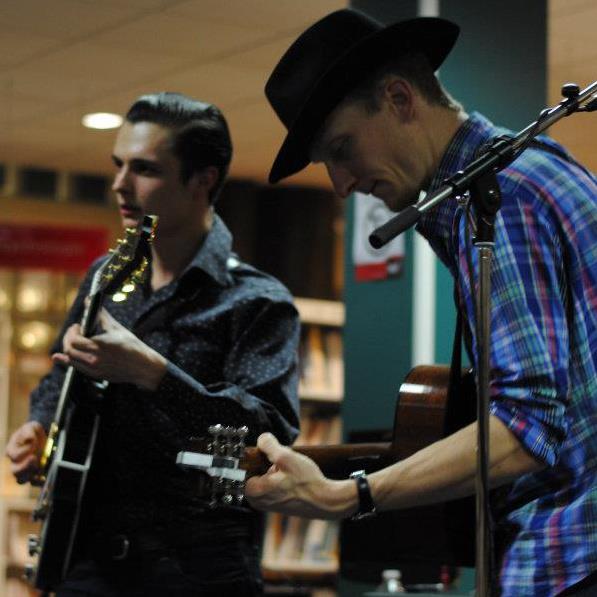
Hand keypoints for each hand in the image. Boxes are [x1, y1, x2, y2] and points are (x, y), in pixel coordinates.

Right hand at [5, 421, 46, 483]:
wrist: (42, 437)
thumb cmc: (33, 432)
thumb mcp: (31, 427)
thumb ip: (28, 431)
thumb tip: (29, 439)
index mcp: (12, 451)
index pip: (14, 455)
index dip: (23, 451)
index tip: (33, 444)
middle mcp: (16, 463)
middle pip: (15, 471)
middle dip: (24, 467)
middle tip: (34, 458)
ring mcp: (25, 469)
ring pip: (21, 479)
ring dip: (30, 475)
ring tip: (39, 467)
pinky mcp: (34, 473)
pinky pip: (33, 482)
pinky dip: (38, 482)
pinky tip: (44, 478)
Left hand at [52, 309, 166, 390]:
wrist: (143, 366)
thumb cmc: (132, 346)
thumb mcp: (117, 329)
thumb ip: (101, 315)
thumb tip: (90, 301)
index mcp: (100, 345)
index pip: (75, 339)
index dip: (72, 332)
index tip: (77, 326)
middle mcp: (95, 358)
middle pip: (70, 349)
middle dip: (68, 339)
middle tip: (73, 332)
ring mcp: (95, 368)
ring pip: (71, 359)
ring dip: (68, 349)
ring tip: (73, 342)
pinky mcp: (97, 375)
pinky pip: (76, 368)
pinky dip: (67, 361)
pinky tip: (60, 357)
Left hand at [244, 433, 354, 519]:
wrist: (325, 501)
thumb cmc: (306, 482)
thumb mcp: (286, 457)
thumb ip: (269, 445)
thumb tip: (261, 439)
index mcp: (253, 491)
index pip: (244, 465)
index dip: (256, 455)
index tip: (267, 453)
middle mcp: (257, 501)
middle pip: (256, 470)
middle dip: (268, 463)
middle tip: (283, 463)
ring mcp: (267, 504)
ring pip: (266, 476)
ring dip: (277, 469)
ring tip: (291, 471)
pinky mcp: (278, 504)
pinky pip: (273, 484)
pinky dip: (282, 477)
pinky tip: (294, 478)